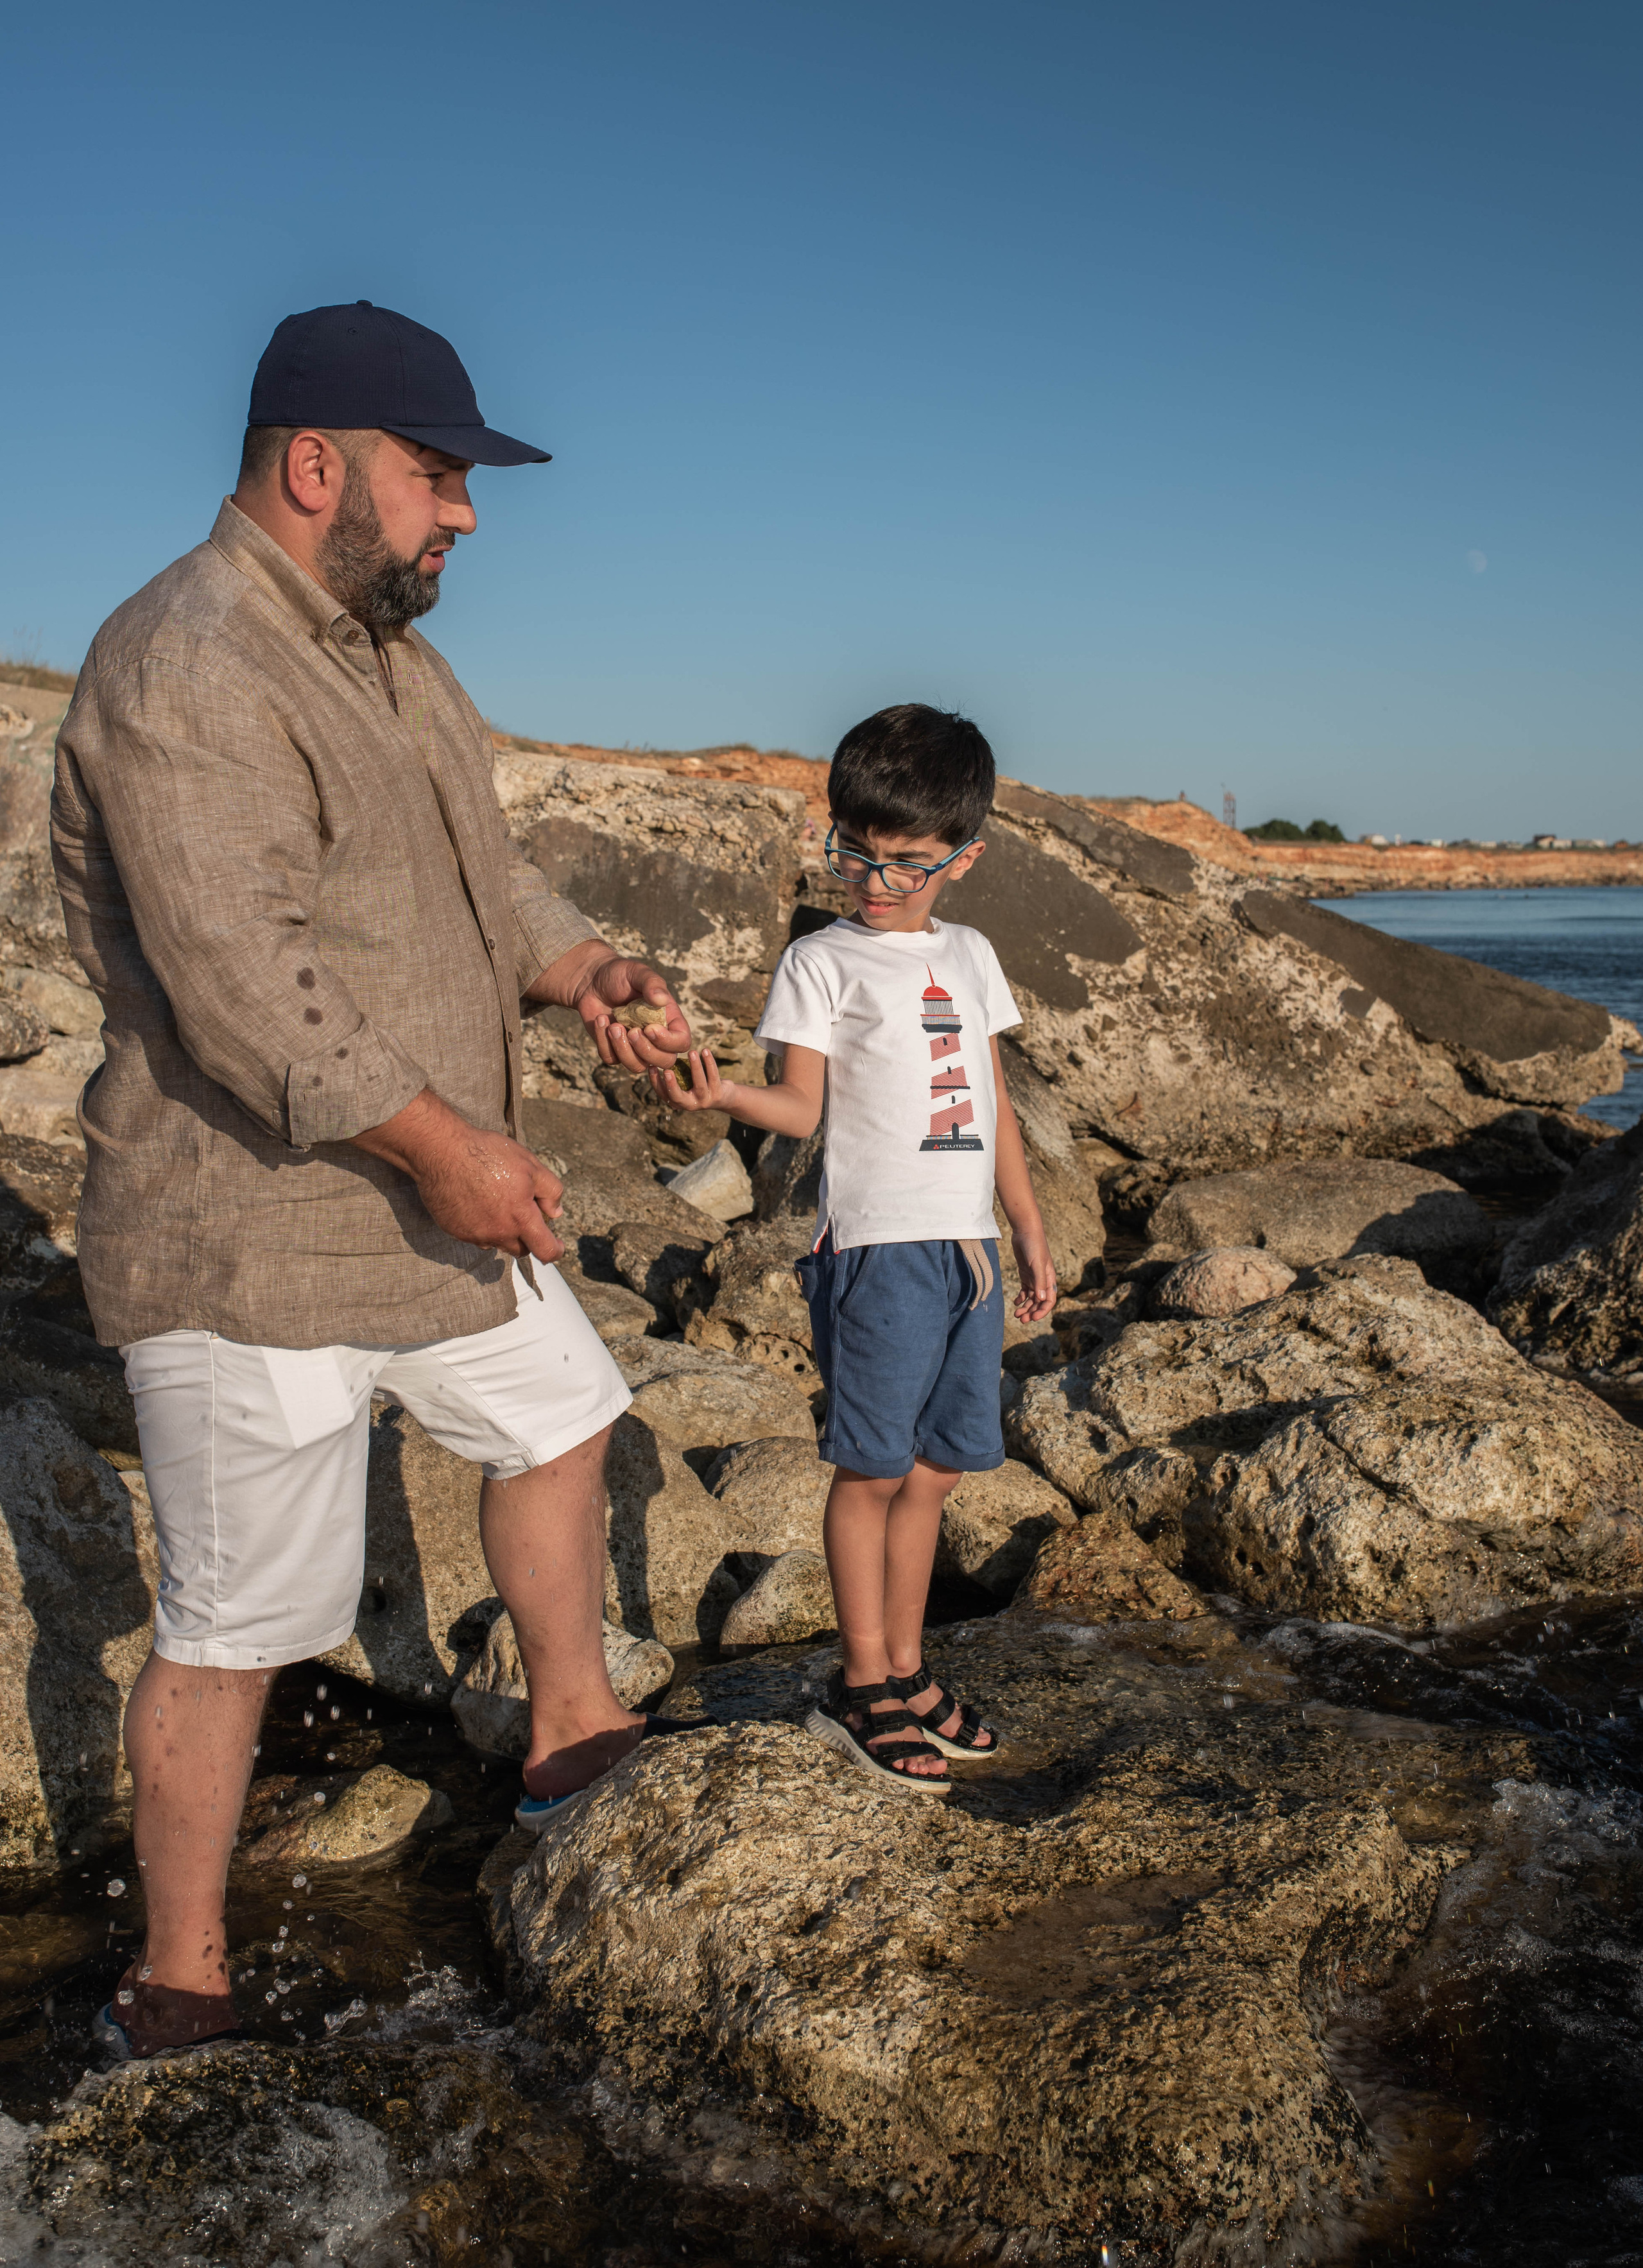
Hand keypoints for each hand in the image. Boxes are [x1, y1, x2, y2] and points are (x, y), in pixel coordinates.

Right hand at [352, 1091, 566, 1262]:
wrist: (442, 1152)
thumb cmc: (487, 1154)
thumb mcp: (530, 1165)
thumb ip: (550, 1191)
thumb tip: (555, 1213)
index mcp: (520, 1218)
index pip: (545, 1250)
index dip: (555, 1250)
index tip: (557, 1245)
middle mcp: (497, 1233)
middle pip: (520, 1250)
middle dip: (527, 1238)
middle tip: (525, 1214)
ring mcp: (474, 1235)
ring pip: (496, 1242)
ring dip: (502, 1231)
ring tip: (497, 1203)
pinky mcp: (454, 1231)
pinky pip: (474, 1236)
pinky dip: (481, 1225)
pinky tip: (476, 1203)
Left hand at [573, 954, 691, 1072]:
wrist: (592, 980)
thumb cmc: (620, 974)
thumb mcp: (637, 972)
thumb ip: (652, 983)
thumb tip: (661, 999)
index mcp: (668, 1019)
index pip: (682, 1042)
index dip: (669, 1042)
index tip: (649, 1028)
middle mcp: (655, 1037)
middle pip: (664, 1061)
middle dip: (647, 1051)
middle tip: (632, 1031)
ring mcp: (634, 1046)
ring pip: (637, 1066)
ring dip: (623, 1050)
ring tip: (613, 1025)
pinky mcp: (614, 1049)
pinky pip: (612, 1059)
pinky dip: (604, 1043)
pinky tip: (601, 1020)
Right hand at [647, 1046, 731, 1113]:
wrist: (724, 1098)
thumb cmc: (698, 1086)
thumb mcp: (685, 1085)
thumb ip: (674, 1076)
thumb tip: (657, 1055)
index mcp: (678, 1102)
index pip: (663, 1094)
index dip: (655, 1082)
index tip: (651, 1067)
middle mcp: (690, 1104)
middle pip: (677, 1097)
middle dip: (671, 1084)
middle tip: (667, 1070)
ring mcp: (705, 1100)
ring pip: (699, 1083)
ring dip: (695, 1067)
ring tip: (691, 1052)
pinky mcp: (718, 1094)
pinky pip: (713, 1076)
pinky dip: (709, 1062)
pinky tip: (705, 1051)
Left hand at [1011, 1224, 1056, 1324]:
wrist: (1025, 1231)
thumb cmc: (1034, 1246)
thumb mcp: (1036, 1264)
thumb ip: (1039, 1281)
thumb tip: (1041, 1299)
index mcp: (1050, 1279)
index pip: (1049, 1301)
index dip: (1042, 1311)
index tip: (1033, 1318)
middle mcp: (1043, 1280)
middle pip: (1039, 1302)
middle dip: (1032, 1312)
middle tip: (1021, 1320)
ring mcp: (1034, 1278)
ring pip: (1031, 1298)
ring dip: (1025, 1307)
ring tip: (1016, 1314)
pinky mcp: (1025, 1274)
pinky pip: (1025, 1290)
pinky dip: (1021, 1298)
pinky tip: (1015, 1303)